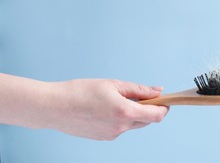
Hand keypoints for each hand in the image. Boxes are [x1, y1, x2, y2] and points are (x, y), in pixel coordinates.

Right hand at [45, 79, 168, 139]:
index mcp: (125, 112)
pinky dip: (121, 119)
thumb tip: (157, 91)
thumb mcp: (113, 84)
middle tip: (141, 96)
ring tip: (118, 100)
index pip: (157, 116)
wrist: (53, 107)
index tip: (164, 100)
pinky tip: (107, 109)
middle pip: (146, 121)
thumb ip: (138, 89)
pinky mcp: (103, 138)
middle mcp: (120, 128)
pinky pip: (120, 129)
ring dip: (134, 114)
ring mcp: (111, 135)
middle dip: (149, 109)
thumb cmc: (80, 91)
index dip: (164, 108)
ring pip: (133, 125)